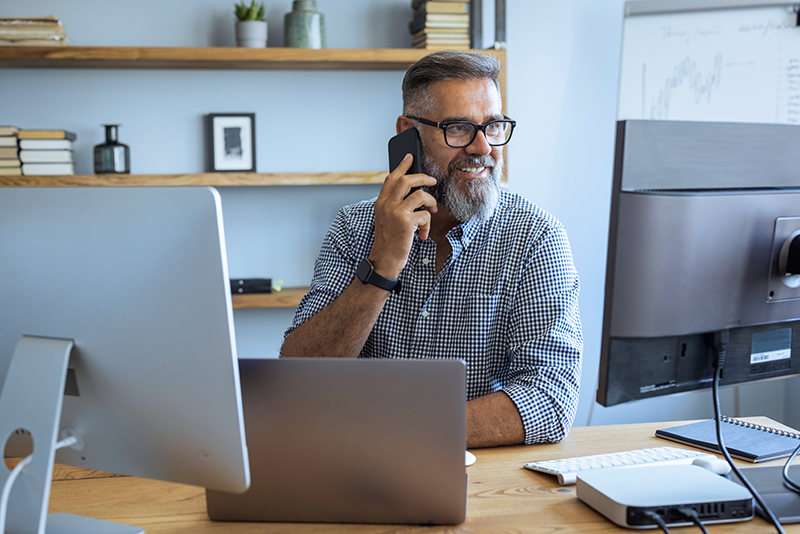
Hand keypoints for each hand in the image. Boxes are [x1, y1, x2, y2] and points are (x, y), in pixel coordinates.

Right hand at [371, 154, 436, 278]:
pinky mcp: (406, 222)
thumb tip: (412, 193)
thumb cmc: (388, 241)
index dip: (402, 165)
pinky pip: (425, 215)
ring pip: (420, 195)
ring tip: (431, 211)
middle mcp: (386, 204)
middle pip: (406, 180)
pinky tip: (422, 235)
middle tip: (432, 181)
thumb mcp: (386, 219)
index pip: (391, 178)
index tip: (410, 157)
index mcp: (381, 202)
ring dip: (431, 203)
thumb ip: (394, 205)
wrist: (384, 260)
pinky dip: (427, 225)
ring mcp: (396, 212)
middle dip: (422, 177)